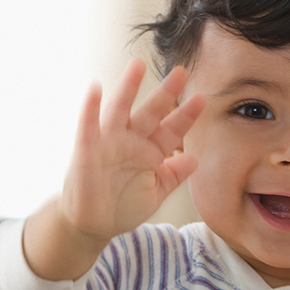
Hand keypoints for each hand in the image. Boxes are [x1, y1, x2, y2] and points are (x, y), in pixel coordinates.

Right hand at [24, 59, 206, 280]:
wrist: (92, 223)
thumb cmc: (123, 206)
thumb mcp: (155, 193)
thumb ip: (173, 175)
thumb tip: (195, 159)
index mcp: (151, 152)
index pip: (172, 130)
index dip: (186, 116)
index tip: (203, 99)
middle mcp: (132, 141)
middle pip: (151, 113)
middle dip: (165, 94)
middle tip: (180, 72)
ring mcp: (109, 142)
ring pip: (121, 110)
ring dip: (128, 88)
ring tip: (138, 66)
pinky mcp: (86, 149)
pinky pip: (88, 125)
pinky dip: (90, 107)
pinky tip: (95, 88)